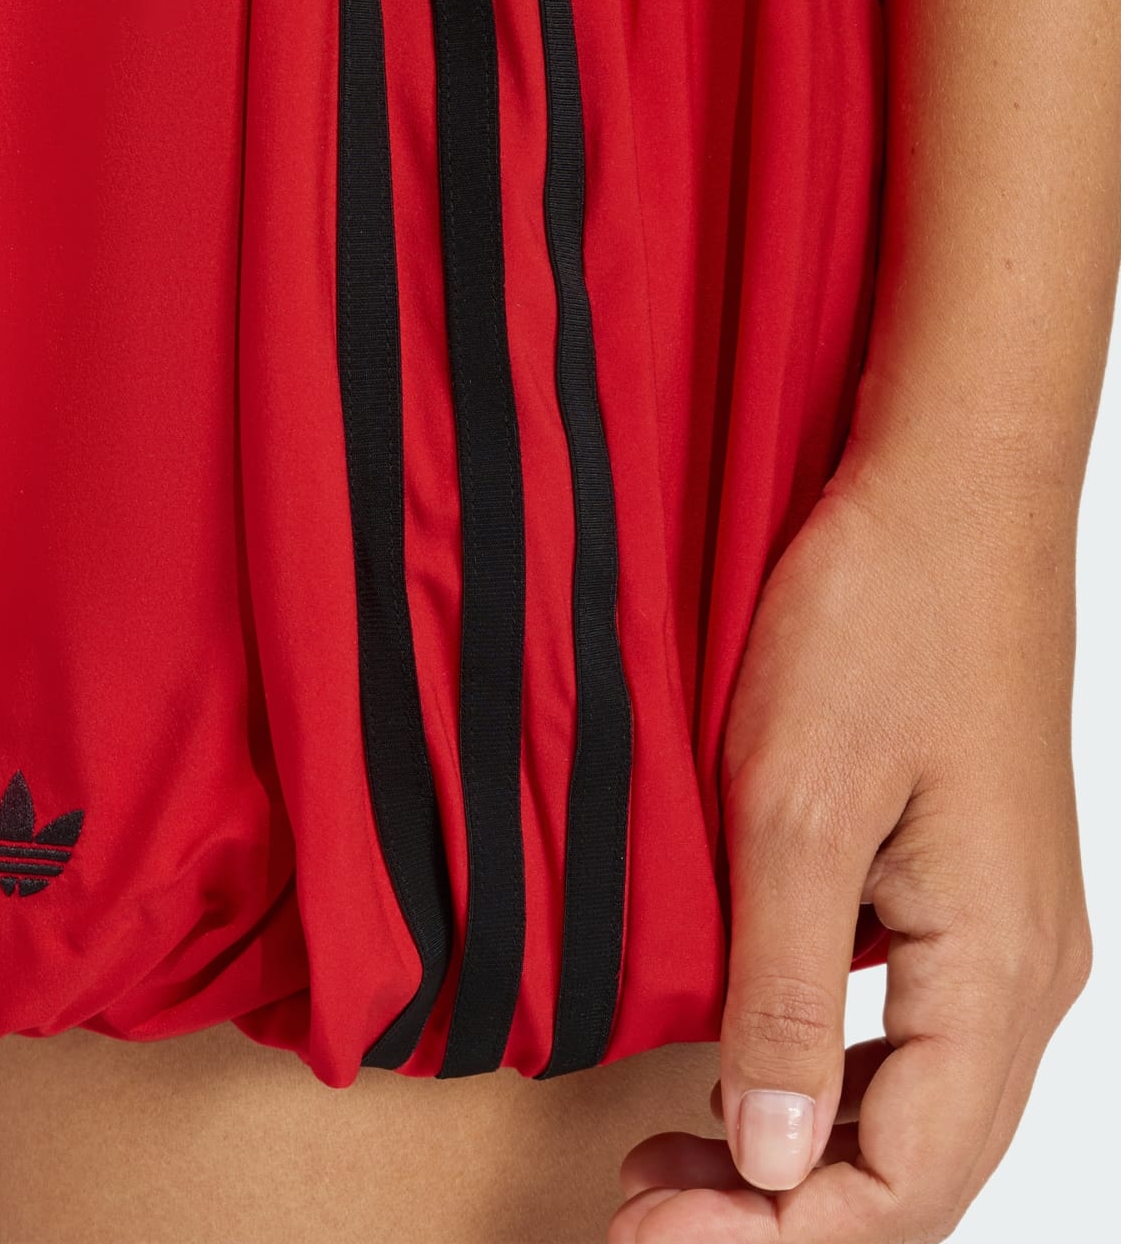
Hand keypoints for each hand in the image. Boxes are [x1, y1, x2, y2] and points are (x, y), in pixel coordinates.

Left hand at [609, 444, 1090, 1242]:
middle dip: (780, 1213)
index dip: (776, 1239)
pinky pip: (908, 1027)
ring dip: (797, 1151)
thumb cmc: (879, 622)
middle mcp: (1022, 972)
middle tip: (641, 1212)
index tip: (647, 1240)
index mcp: (998, 972)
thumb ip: (786, 992)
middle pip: (915, 1162)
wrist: (945, 494)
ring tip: (671, 1160)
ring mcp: (1000, 929)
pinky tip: (740, 1060)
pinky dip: (822, 1072)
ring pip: (912, 1103)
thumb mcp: (797, 808)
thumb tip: (772, 1158)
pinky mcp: (964, 886)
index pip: (904, 1183)